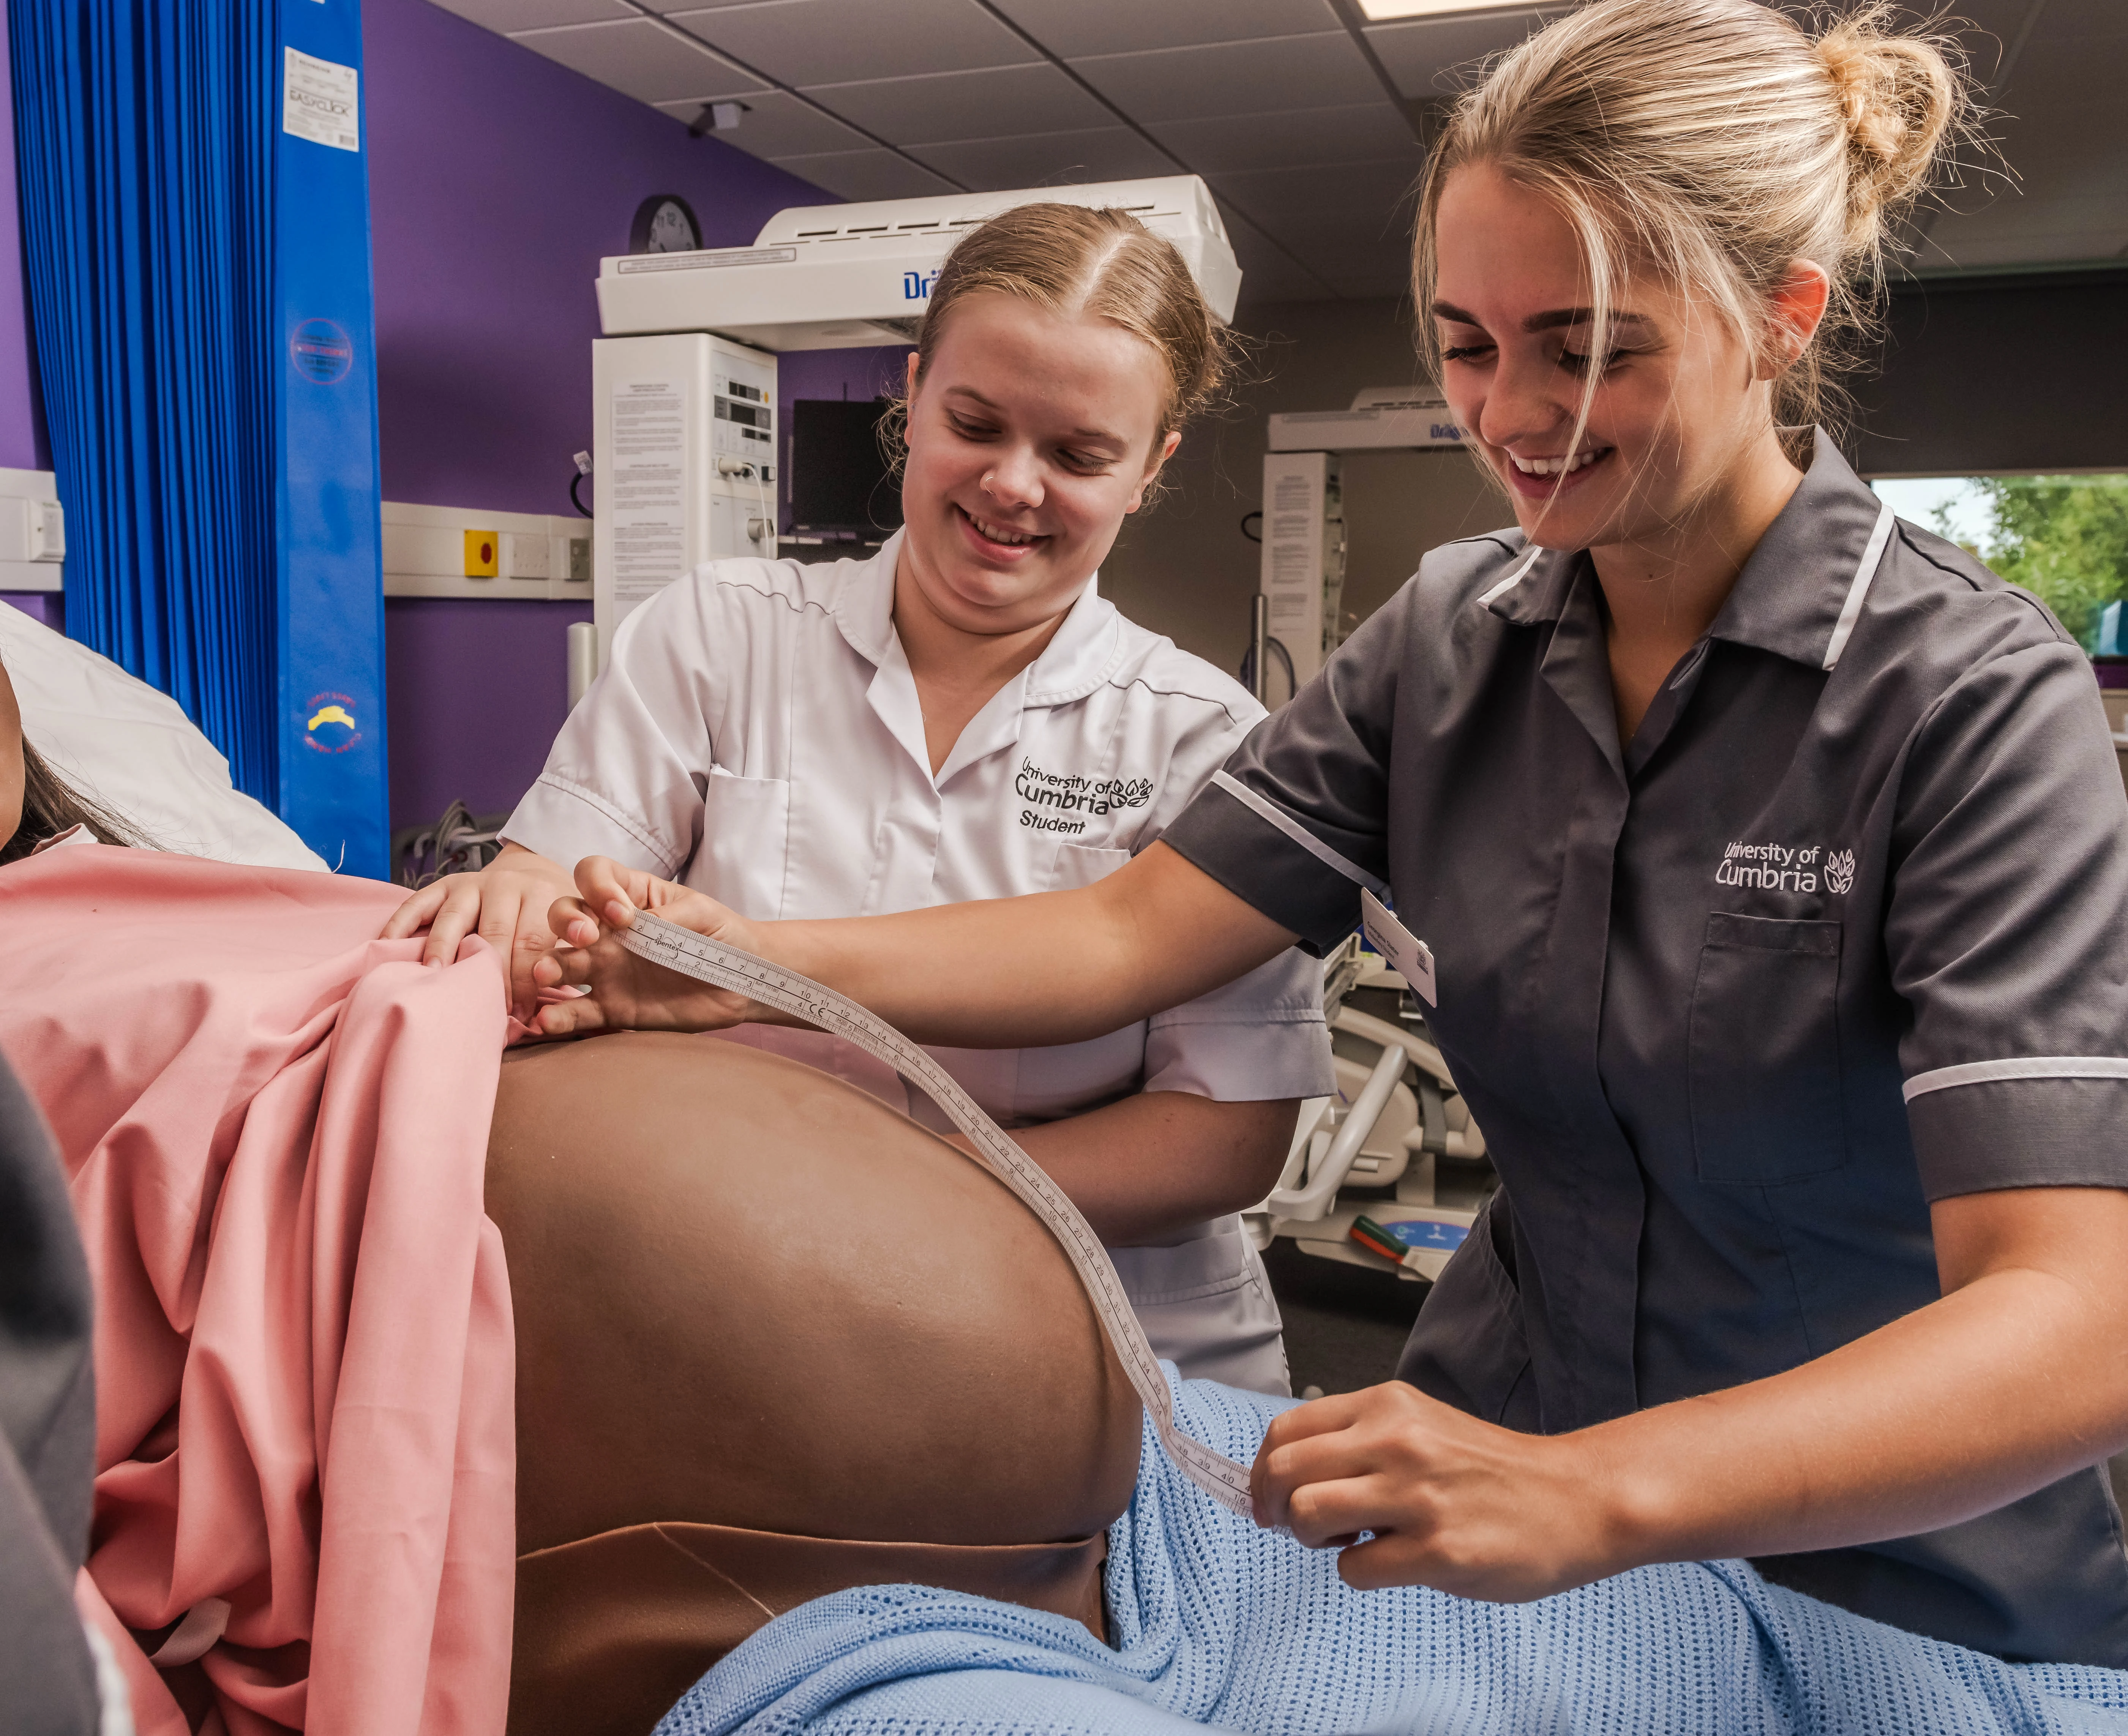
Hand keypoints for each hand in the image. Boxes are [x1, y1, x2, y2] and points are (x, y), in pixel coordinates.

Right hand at [379, 842, 577, 1016]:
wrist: (531, 877)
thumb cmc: (549, 920)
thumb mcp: (572, 930)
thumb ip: (563, 960)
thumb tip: (549, 1010)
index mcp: (542, 897)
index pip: (532, 943)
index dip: (526, 982)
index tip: (521, 1016)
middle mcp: (506, 885)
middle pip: (494, 933)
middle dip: (488, 974)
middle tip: (480, 1009)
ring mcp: (471, 884)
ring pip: (455, 917)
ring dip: (443, 947)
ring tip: (434, 976)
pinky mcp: (442, 885)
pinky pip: (417, 904)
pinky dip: (401, 923)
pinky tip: (386, 946)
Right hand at [529, 855, 768, 1036]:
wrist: (742, 984)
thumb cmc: (723, 936)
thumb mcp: (703, 913)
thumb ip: (670, 914)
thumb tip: (636, 923)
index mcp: (630, 898)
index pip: (594, 875)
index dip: (598, 886)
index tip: (622, 911)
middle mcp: (608, 932)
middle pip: (567, 916)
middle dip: (566, 922)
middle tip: (584, 937)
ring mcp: (605, 969)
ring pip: (564, 963)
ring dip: (550, 967)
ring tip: (543, 975)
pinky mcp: (612, 1007)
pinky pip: (580, 1012)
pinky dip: (560, 1017)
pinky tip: (548, 1021)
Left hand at [1250, 1381, 1630, 1600]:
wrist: (1575, 1498)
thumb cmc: (1492, 1470)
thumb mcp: (1421, 1425)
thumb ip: (1360, 1440)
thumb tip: (1289, 1476)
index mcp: (1387, 1406)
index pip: (1286, 1431)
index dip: (1262, 1471)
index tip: (1268, 1497)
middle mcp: (1397, 1441)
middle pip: (1285, 1472)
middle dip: (1275, 1507)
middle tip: (1299, 1526)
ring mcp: (1417, 1496)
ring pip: (1308, 1515)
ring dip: (1312, 1540)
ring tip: (1347, 1542)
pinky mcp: (1439, 1551)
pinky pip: (1355, 1570)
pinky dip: (1359, 1574)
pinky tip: (1392, 1564)